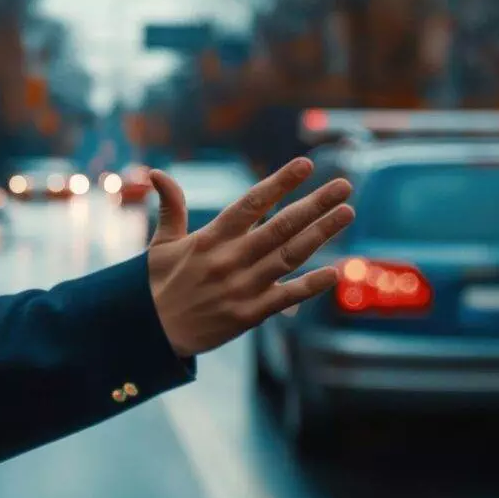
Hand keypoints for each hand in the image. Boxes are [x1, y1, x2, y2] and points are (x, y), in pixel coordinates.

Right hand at [147, 157, 353, 356]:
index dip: (280, 182)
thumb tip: (156, 172)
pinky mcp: (249, 314)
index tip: (306, 164)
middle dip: (315, 203)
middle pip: (281, 225)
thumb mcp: (161, 243)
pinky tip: (334, 271)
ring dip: (321, 233)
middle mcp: (230, 259)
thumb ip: (171, 206)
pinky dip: (311, 285)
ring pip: (290, 255)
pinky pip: (287, 297)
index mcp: (211, 237)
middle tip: (344, 185)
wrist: (152, 333)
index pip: (252, 203)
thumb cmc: (157, 284)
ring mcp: (242, 287)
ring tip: (347, 212)